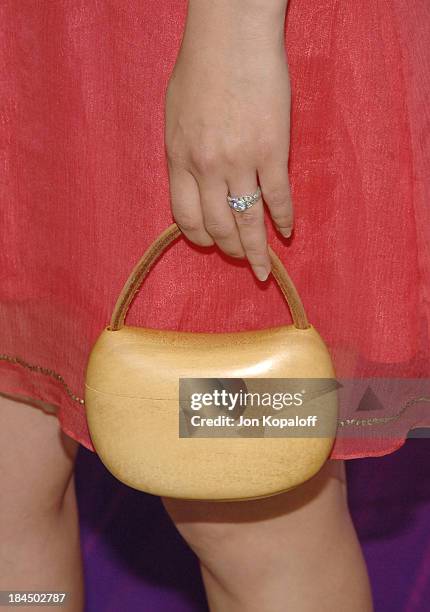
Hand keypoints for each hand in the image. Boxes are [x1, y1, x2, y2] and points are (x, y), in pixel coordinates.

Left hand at [164, 8, 292, 280]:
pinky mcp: (274, 152)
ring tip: (263, 269)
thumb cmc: (200, 67)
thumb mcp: (174, 115)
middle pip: (218, 227)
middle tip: (240, 260)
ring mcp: (241, 162)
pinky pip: (278, 198)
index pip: (185, 217)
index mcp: (179, 159)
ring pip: (248, 223)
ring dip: (256, 251)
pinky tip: (288, 232)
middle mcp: (207, 169)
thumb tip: (193, 183)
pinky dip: (284, 220)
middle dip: (229, 250)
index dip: (198, 237)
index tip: (208, 243)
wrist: (232, 34)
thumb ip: (182, 154)